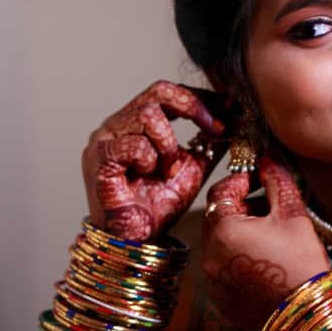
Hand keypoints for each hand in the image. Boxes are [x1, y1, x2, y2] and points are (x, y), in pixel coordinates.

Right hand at [81, 81, 226, 240]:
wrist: (137, 239)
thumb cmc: (156, 207)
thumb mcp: (192, 167)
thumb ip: (207, 143)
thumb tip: (233, 119)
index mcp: (135, 124)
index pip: (167, 93)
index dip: (200, 97)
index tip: (230, 107)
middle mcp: (116, 125)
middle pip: (158, 91)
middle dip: (193, 107)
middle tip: (216, 128)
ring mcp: (104, 139)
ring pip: (148, 114)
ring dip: (169, 144)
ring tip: (168, 170)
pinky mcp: (99, 158)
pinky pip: (135, 143)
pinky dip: (150, 160)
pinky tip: (147, 176)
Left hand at [201, 157, 328, 330]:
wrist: (307, 315)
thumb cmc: (302, 263)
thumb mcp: (293, 215)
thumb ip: (276, 181)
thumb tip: (266, 158)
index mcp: (223, 230)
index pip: (220, 192)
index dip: (240, 181)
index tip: (257, 179)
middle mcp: (209, 254)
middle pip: (216, 218)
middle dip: (239, 207)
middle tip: (267, 207)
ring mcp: (211, 279)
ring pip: (218, 243)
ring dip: (237, 233)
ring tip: (269, 236)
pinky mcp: (219, 297)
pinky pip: (221, 267)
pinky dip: (237, 258)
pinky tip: (264, 261)